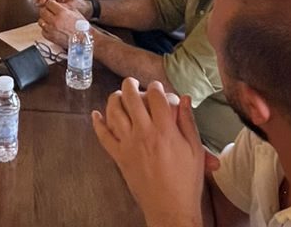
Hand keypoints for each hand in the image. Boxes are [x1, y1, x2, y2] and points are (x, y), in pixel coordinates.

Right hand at [34, 0, 83, 10]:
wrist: (85, 10)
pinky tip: (39, 6)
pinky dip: (40, 0)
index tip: (41, 2)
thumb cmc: (80, 7)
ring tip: (36, 4)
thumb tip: (51, 7)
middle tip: (36, 2)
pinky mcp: (52, 0)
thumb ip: (61, 7)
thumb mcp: (70, 7)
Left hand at [38, 0, 84, 47]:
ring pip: (41, 21)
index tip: (52, 5)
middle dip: (46, 10)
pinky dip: (45, 29)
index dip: (51, 3)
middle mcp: (55, 21)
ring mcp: (52, 30)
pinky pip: (43, 31)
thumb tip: (54, 4)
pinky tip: (51, 28)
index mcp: (62, 12)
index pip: (49, 3)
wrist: (83, 39)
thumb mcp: (74, 11)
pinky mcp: (50, 37)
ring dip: (45, 19)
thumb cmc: (81, 26)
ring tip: (50, 20)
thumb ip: (63, 6)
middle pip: (42, 11)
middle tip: (50, 12)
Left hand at [92, 79, 216, 226]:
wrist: (171, 208)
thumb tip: (184, 98)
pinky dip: (97, 124)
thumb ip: (188, 121)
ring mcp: (129, 145)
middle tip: (132, 82)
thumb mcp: (195, 150)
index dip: (155, 86)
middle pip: (131, 98)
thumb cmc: (186, 181)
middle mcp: (144, 134)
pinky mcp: (119, 157)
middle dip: (130, 84)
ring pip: (114, 113)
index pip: (156, 96)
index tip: (156, 86)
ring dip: (114, 99)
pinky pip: (103, 137)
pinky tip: (96, 115)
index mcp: (165, 131)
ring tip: (118, 94)